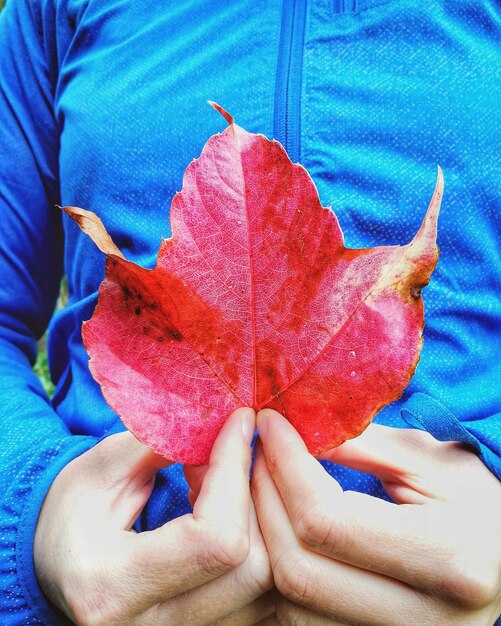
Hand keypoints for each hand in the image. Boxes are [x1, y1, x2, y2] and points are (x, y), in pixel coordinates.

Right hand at [34, 408, 272, 625]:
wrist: (53, 563)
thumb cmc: (70, 512)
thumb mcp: (101, 466)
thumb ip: (163, 444)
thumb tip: (224, 424)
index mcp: (115, 587)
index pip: (217, 539)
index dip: (236, 473)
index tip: (239, 422)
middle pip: (253, 568)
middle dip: (254, 494)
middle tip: (227, 449)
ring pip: (264, 585)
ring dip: (260, 517)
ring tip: (221, 478)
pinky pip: (257, 592)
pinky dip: (258, 541)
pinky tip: (226, 507)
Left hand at [252, 409, 500, 625]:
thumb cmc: (472, 500)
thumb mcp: (431, 460)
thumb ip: (364, 444)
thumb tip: (295, 429)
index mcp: (447, 560)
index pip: (327, 518)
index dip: (286, 464)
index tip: (270, 423)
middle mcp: (424, 621)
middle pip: (299, 568)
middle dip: (262, 500)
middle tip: (255, 453)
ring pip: (292, 604)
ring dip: (261, 538)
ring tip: (261, 486)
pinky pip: (301, 620)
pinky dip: (278, 573)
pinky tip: (276, 527)